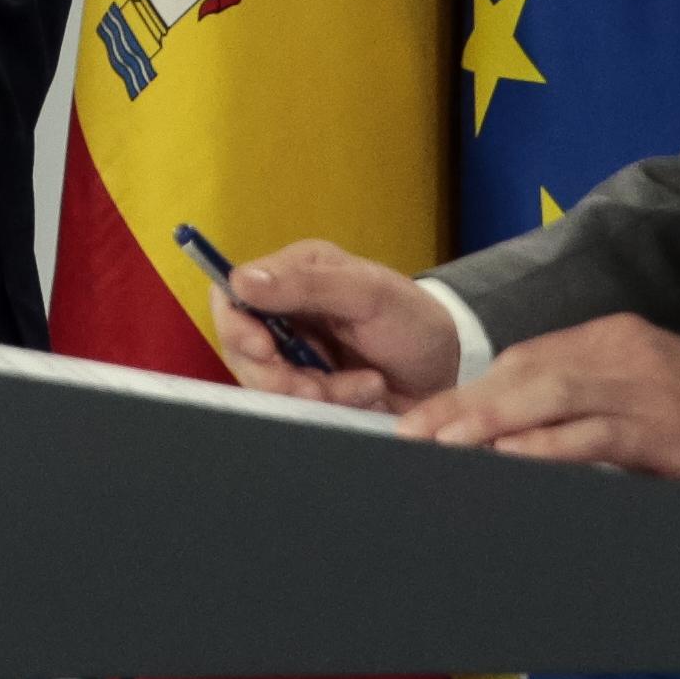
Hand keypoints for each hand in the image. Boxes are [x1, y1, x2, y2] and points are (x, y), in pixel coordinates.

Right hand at [208, 240, 462, 412]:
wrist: (447, 370)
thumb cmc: (412, 320)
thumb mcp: (368, 293)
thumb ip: (307, 285)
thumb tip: (240, 281)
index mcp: (295, 273)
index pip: (232, 294)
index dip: (236, 326)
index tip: (265, 350)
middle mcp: (286, 311)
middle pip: (242, 349)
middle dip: (279, 375)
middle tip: (318, 386)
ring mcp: (296, 352)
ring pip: (268, 383)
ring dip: (313, 392)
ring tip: (363, 386)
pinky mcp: (309, 388)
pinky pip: (296, 405)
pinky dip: (330, 405)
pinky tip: (366, 393)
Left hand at [399, 313, 679, 482]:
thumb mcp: (629, 385)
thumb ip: (578, 396)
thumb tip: (510, 427)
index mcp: (604, 338)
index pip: (522, 360)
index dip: (470, 388)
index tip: (424, 415)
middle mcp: (613, 353)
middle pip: (524, 373)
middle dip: (464, 405)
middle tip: (414, 433)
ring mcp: (634, 387)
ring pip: (550, 397)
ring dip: (492, 421)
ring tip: (446, 444)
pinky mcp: (655, 426)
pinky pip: (592, 433)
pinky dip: (548, 444)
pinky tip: (513, 457)